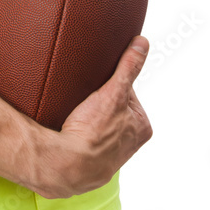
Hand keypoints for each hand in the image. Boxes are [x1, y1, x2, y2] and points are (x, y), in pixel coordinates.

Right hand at [34, 36, 152, 198]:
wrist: (67, 166)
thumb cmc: (94, 132)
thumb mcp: (115, 92)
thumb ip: (129, 66)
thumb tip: (142, 43)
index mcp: (142, 126)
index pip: (127, 92)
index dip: (110, 84)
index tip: (98, 86)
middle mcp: (130, 144)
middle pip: (112, 108)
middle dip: (99, 103)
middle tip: (85, 101)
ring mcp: (110, 156)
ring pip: (98, 125)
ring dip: (88, 118)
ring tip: (76, 114)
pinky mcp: (90, 163)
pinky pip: (85, 140)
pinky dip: (79, 133)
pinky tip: (71, 129)